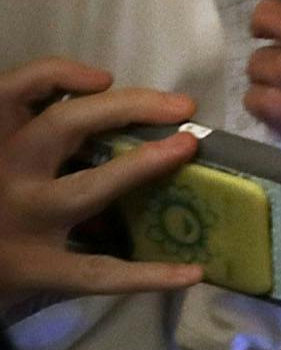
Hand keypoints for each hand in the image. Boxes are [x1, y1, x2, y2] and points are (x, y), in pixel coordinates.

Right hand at [0, 58, 205, 306]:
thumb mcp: (0, 156)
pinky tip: (193, 272)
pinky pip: (99, 271)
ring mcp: (22, 223)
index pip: (14, 90)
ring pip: (85, 188)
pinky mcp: (37, 270)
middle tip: (181, 107)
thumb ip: (29, 131)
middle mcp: (3, 174)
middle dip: (127, 107)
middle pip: (62, 125)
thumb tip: (103, 96)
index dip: (58, 74)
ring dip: (141, 165)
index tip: (105, 78)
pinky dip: (149, 275)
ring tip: (187, 150)